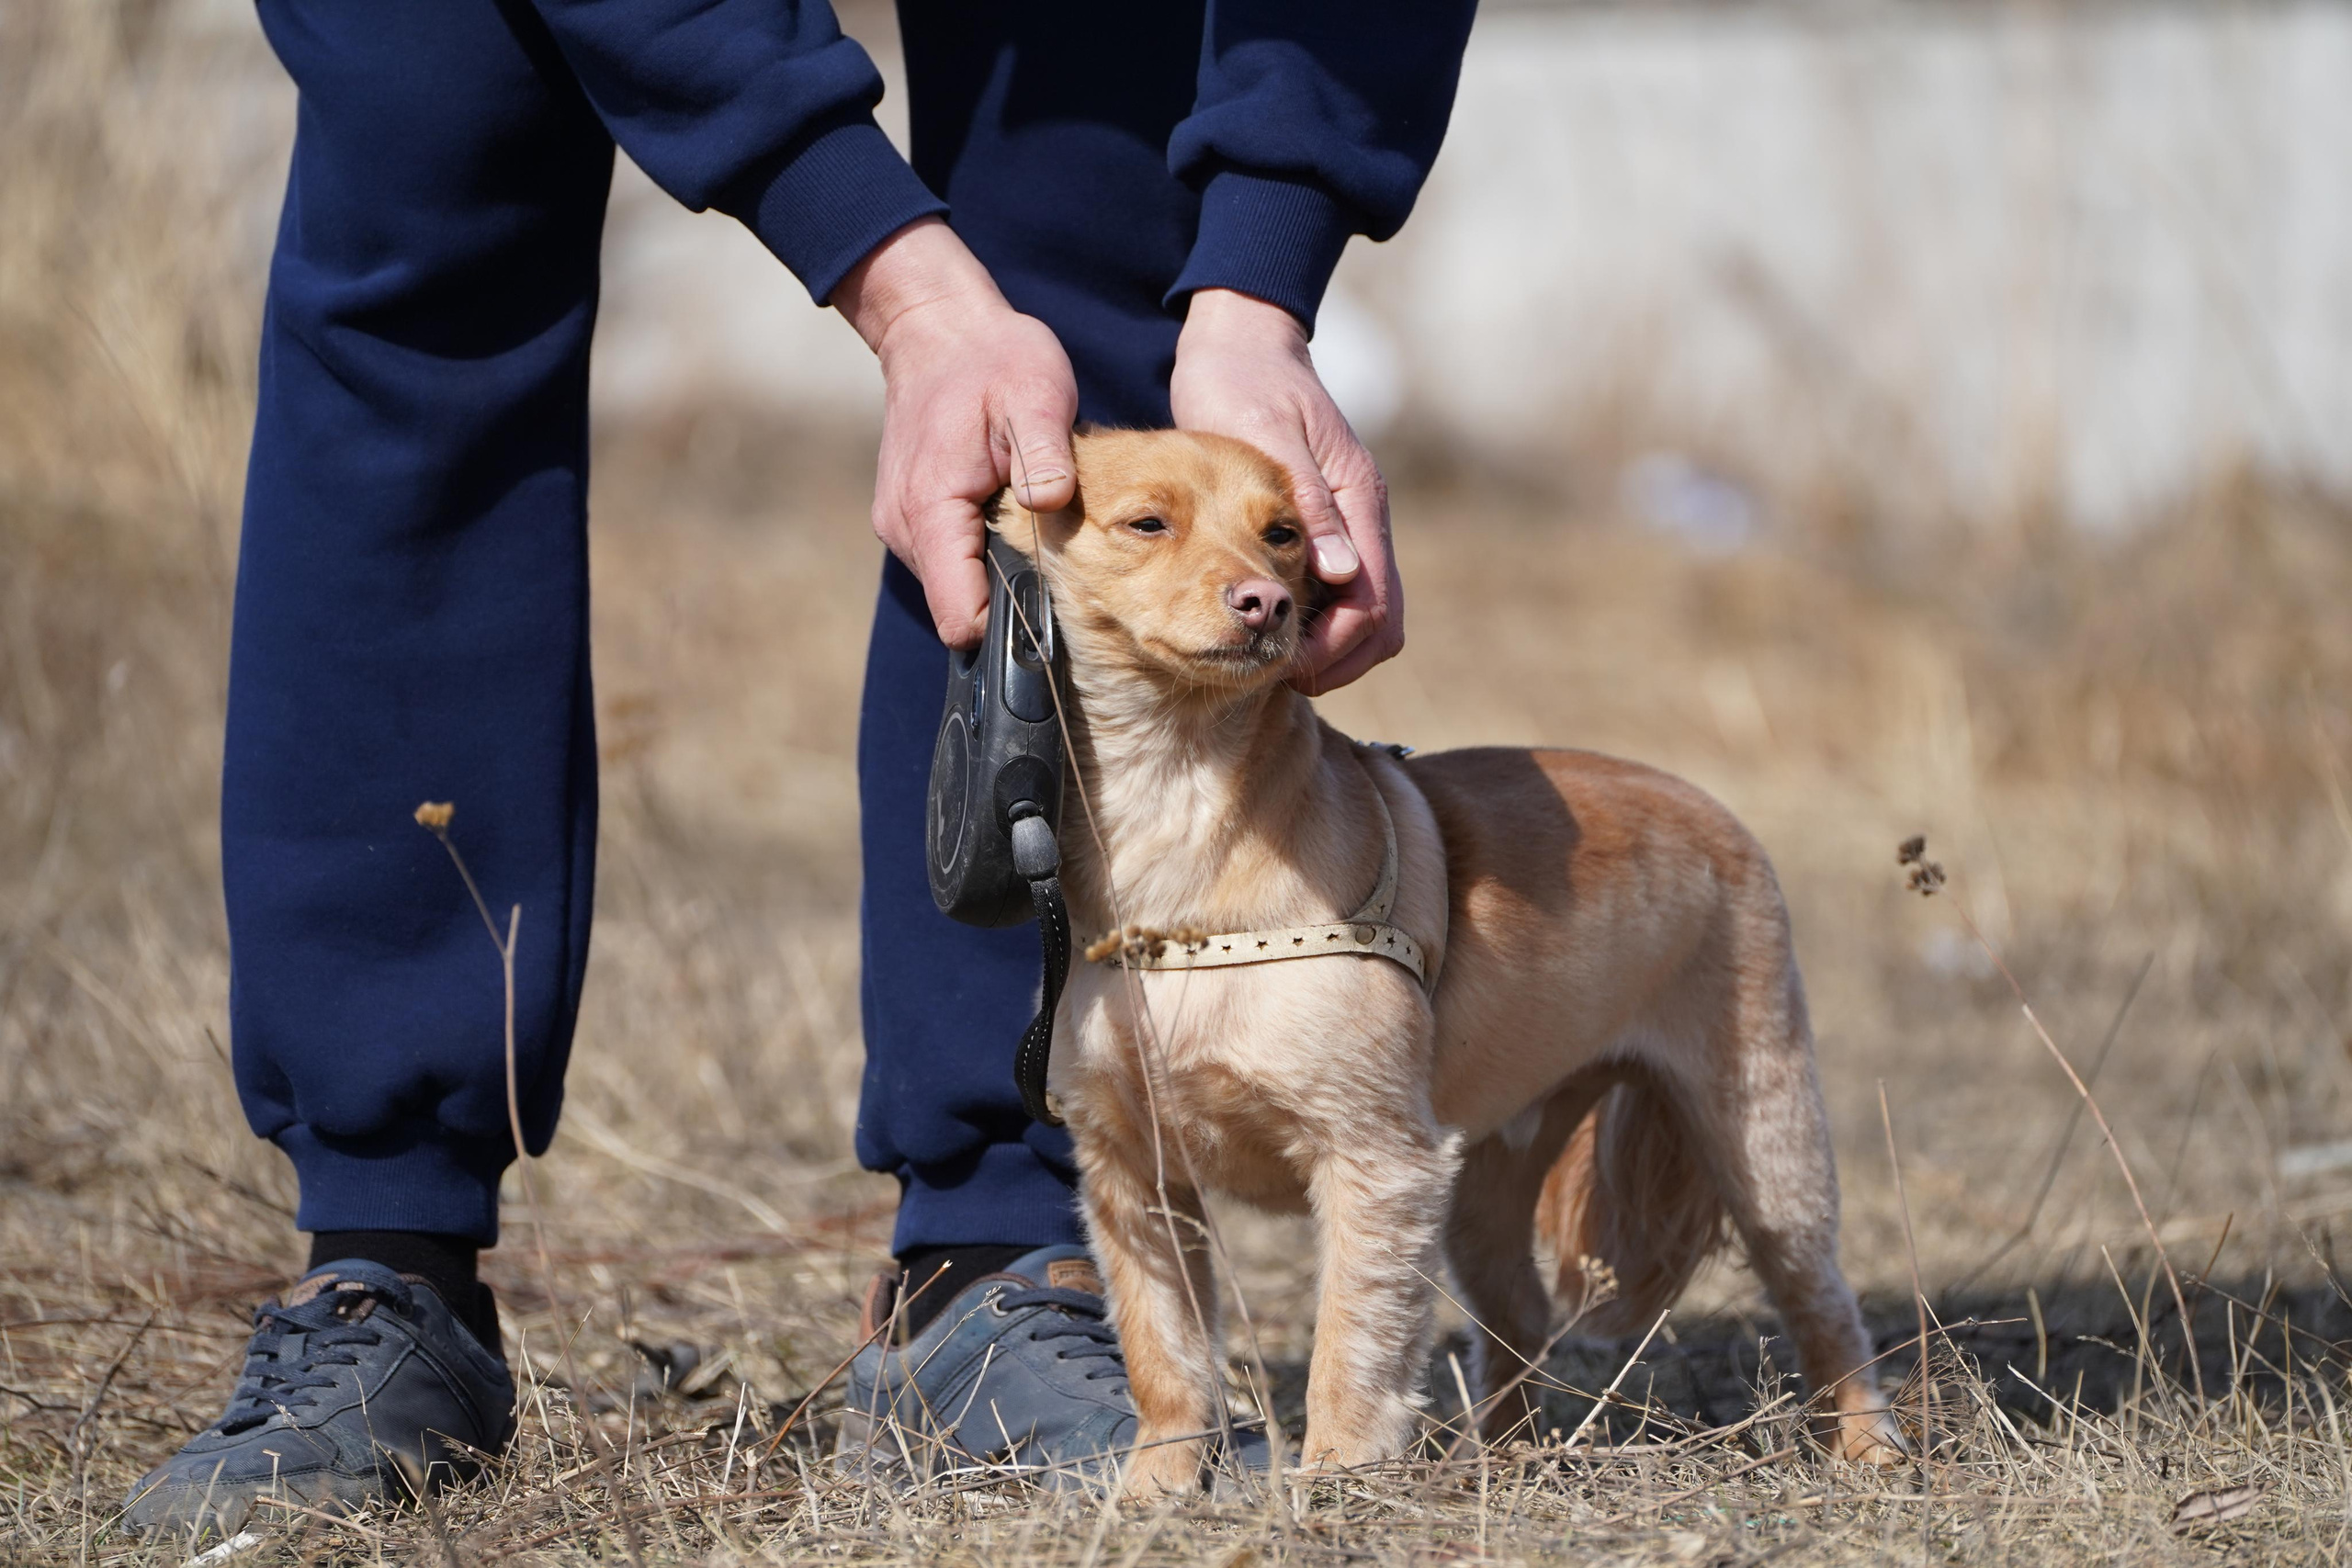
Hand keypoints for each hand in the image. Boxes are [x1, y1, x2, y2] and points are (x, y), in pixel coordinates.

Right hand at [834, 218, 1077, 646]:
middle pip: (959, 610)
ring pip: (955, 590)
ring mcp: (903, 526)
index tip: (1054, 613)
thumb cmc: (994, 358)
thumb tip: (1050, 504)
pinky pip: (951, 563)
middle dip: (1011, 604)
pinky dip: (983, 556)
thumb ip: (1044, 454)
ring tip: (1038, 536)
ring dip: (998, 577)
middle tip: (1062, 570)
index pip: (959, 615)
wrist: (940, 328)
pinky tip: (1013, 522)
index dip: (1008, 628)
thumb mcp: (1036, 394)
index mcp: (932, 508)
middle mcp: (906, 528)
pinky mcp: (911, 519)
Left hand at [1169, 288, 1400, 694]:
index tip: (1287, 667)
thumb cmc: (1242, 384)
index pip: (1373, 604)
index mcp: (1359, 499)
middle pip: (1380, 621)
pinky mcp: (1328, 525)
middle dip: (1339, 659)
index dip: (1336, 648)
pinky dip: (1317, 622)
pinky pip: (1340, 592)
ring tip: (1274, 657)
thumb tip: (1341, 574)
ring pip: (1364, 612)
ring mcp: (1350, 523)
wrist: (1240, 344)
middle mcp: (1364, 516)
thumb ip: (1307, 506)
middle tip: (1280, 674)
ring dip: (1329, 646)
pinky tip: (1273, 624)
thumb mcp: (1267, 438)